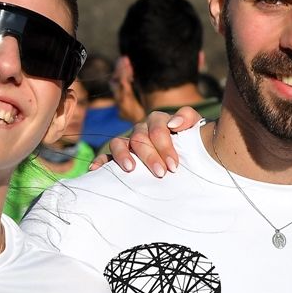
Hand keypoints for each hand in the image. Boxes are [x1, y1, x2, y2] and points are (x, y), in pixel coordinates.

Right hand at [87, 107, 202, 175]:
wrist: (192, 156)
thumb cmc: (193, 143)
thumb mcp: (196, 129)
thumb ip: (188, 119)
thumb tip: (173, 123)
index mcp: (158, 122)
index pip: (157, 128)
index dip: (164, 145)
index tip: (174, 165)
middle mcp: (141, 130)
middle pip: (139, 138)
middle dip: (150, 156)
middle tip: (161, 173)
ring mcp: (129, 142)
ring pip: (119, 142)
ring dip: (123, 155)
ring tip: (131, 169)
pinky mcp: (119, 156)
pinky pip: (106, 156)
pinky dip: (100, 161)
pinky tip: (95, 170)